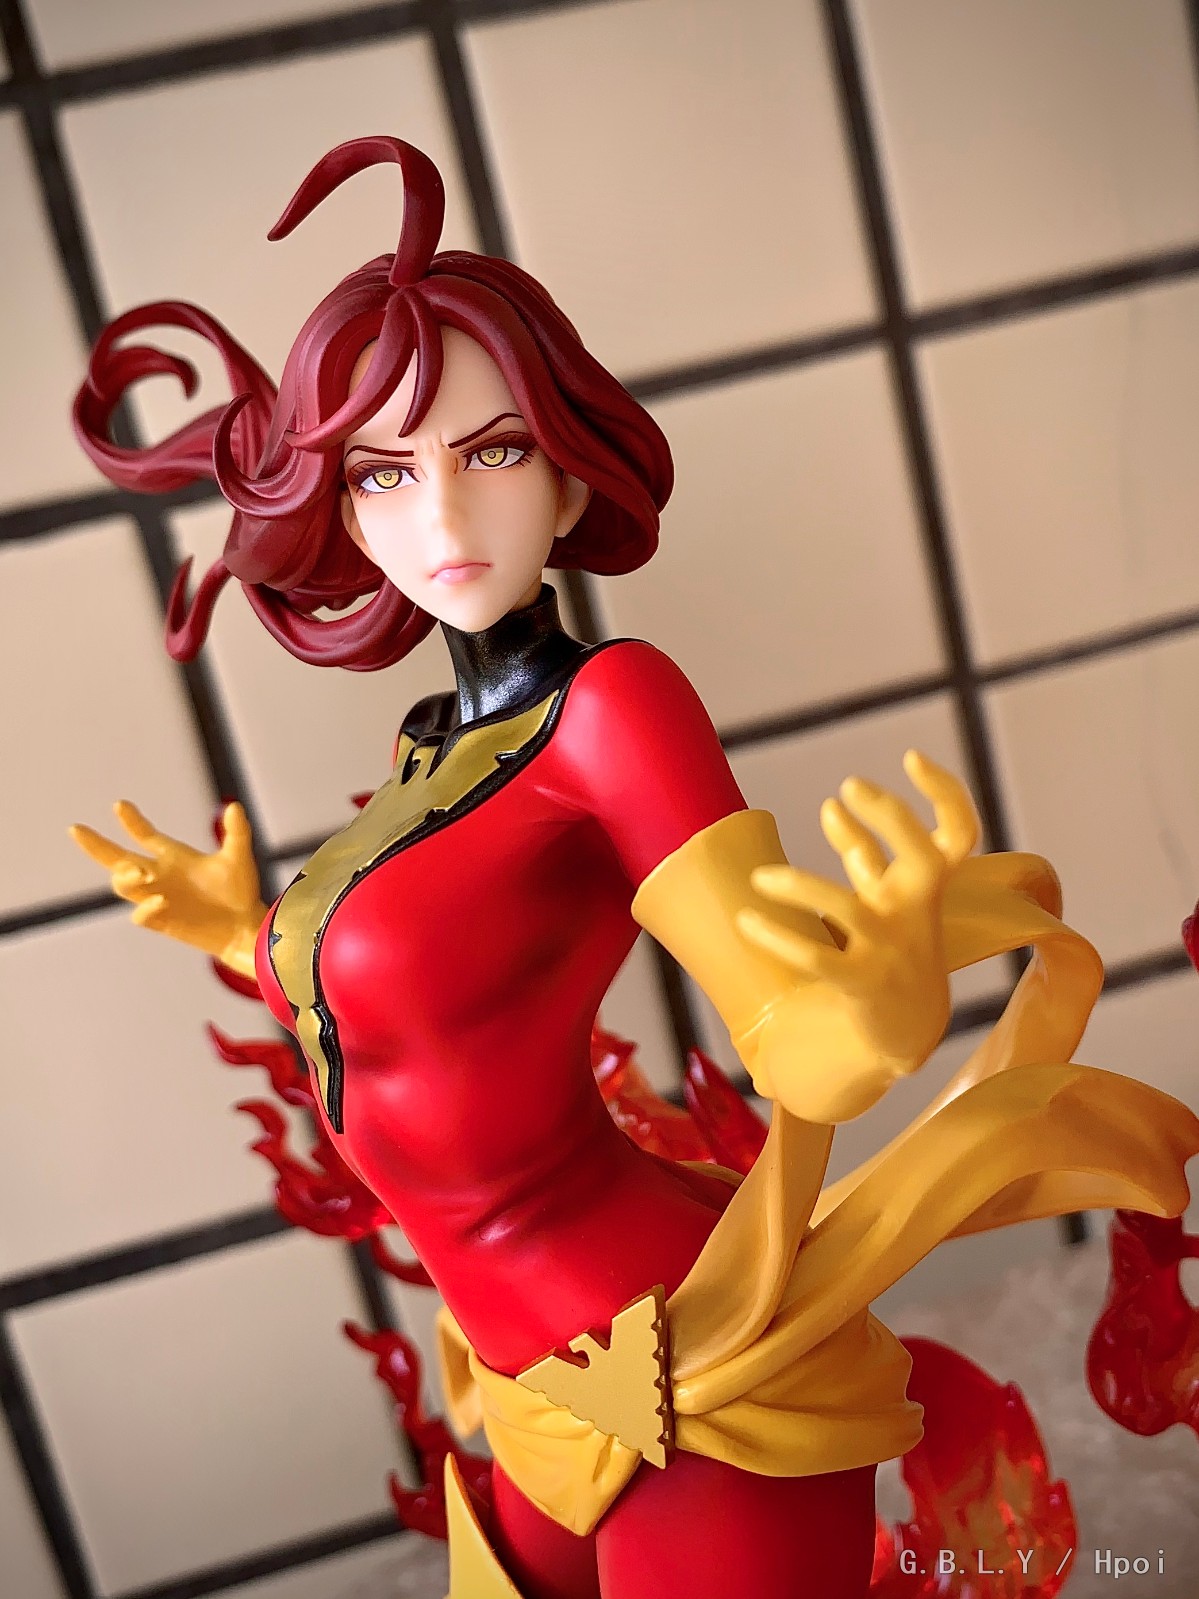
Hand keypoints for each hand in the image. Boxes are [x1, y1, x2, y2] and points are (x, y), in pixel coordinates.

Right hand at [69, 801, 265, 977]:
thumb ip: (236, 833)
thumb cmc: (240, 891)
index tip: (120, 804)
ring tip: (141, 872)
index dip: (131, 820)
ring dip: (124, 876)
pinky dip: (145, 907)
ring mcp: (157, 898)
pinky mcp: (163, 922)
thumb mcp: (238, 858)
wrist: (244, 927)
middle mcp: (159, 875)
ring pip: (122, 886)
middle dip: (96, 845)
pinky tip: (161, 900)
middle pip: (117, 859)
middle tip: (75, 829)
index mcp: (172, 856)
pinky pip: (141, 915)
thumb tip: (234, 807)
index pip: (143, 834)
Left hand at [733, 751, 978, 1122]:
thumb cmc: (894, 945)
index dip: (946, 791)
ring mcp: (890, 949)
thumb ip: (862, 851)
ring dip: (797, 886)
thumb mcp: (886, 896)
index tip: (911, 756)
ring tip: (758, 877)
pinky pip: (816, 958)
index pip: (960, 832)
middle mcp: (915, 911)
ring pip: (844, 908)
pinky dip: (777, 937)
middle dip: (891, 815)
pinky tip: (746, 920)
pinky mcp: (861, 985)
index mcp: (927, 885)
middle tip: (850, 785)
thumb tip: (830, 805)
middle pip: (921, 855)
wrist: (911, 1029)